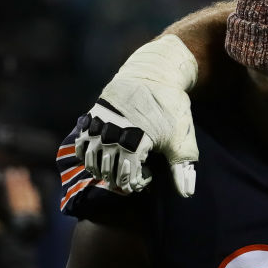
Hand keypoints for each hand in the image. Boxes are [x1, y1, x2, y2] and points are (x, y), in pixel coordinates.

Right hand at [0, 166, 42, 238]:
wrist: (18, 256)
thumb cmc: (2, 243)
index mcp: (14, 219)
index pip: (13, 197)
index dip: (11, 184)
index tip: (8, 173)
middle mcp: (27, 218)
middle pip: (23, 196)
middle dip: (20, 183)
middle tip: (17, 171)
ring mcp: (35, 219)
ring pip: (31, 199)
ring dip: (27, 186)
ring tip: (23, 175)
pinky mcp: (40, 221)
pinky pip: (37, 205)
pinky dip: (34, 195)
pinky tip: (31, 188)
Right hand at [74, 35, 199, 196]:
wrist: (154, 74)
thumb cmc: (171, 107)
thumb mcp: (182, 138)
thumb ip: (182, 167)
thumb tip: (186, 193)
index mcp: (136, 140)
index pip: (127, 177)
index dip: (137, 183)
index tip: (148, 177)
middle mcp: (113, 134)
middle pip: (108, 171)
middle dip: (121, 180)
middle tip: (134, 176)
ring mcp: (100, 125)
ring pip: (91, 161)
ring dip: (102, 171)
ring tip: (117, 170)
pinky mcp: (92, 117)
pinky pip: (81, 144)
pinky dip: (87, 156)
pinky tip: (100, 158)